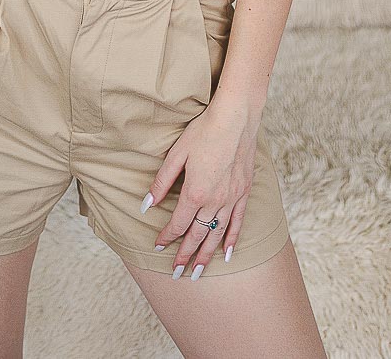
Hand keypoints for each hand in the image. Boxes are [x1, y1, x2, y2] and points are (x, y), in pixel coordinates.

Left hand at [145, 95, 261, 277]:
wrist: (236, 117)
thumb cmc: (204, 131)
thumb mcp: (177, 154)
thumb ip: (162, 182)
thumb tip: (146, 205)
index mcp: (195, 192)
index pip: (178, 223)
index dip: (166, 237)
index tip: (157, 246)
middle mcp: (214, 201)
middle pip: (197, 235)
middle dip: (185, 255)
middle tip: (177, 273)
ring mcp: (231, 198)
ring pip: (217, 234)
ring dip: (206, 255)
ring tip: (198, 272)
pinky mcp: (243, 192)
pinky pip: (238, 222)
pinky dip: (232, 239)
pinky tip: (227, 253)